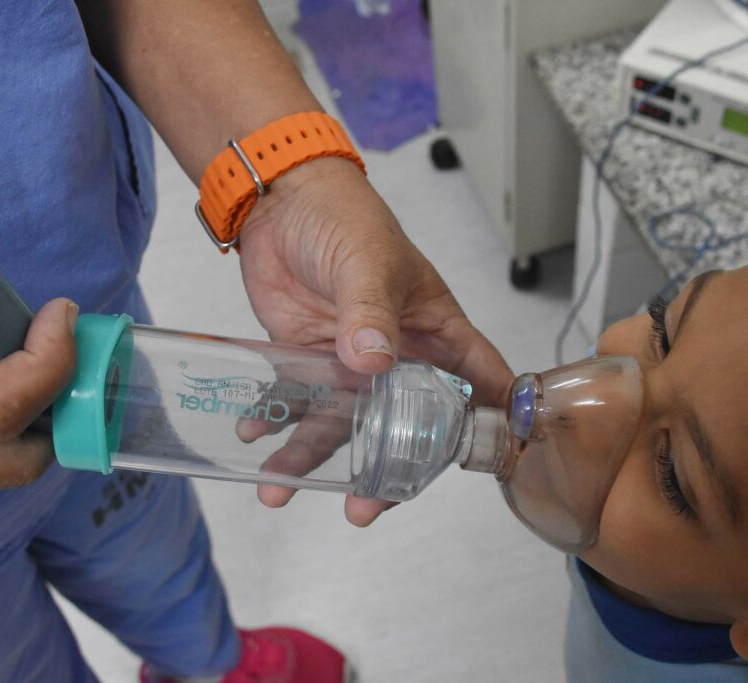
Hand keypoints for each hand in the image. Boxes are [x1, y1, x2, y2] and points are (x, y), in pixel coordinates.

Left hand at [238, 158, 513, 524]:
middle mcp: (397, 356)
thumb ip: (372, 313)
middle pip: (404, 426)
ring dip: (311, 456)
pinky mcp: (305, 358)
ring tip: (278, 487)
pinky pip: (293, 401)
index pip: (479, 382)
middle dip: (385, 471)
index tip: (494, 466)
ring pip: (339, 423)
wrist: (279, 200)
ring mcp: (349, 362)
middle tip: (363, 507)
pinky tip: (253, 434)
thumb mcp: (368, 262)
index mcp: (435, 331)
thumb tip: (373, 362)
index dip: (492, 423)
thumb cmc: (344, 216)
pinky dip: (272, 420)